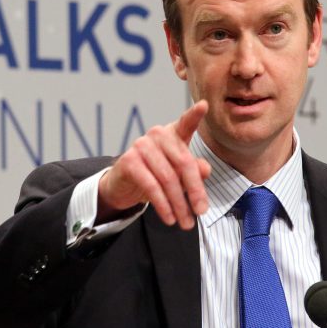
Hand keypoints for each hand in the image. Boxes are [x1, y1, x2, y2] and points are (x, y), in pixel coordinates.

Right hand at [97, 100, 210, 229]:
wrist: (122, 186)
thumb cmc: (155, 176)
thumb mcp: (177, 176)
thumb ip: (193, 171)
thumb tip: (205, 170)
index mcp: (172, 134)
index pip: (186, 123)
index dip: (194, 115)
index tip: (204, 105)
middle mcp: (157, 135)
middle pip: (183, 163)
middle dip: (195, 191)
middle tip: (202, 212)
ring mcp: (141, 146)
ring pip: (168, 179)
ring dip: (179, 204)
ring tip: (186, 222)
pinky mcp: (129, 161)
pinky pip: (151, 186)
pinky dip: (163, 205)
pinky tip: (169, 218)